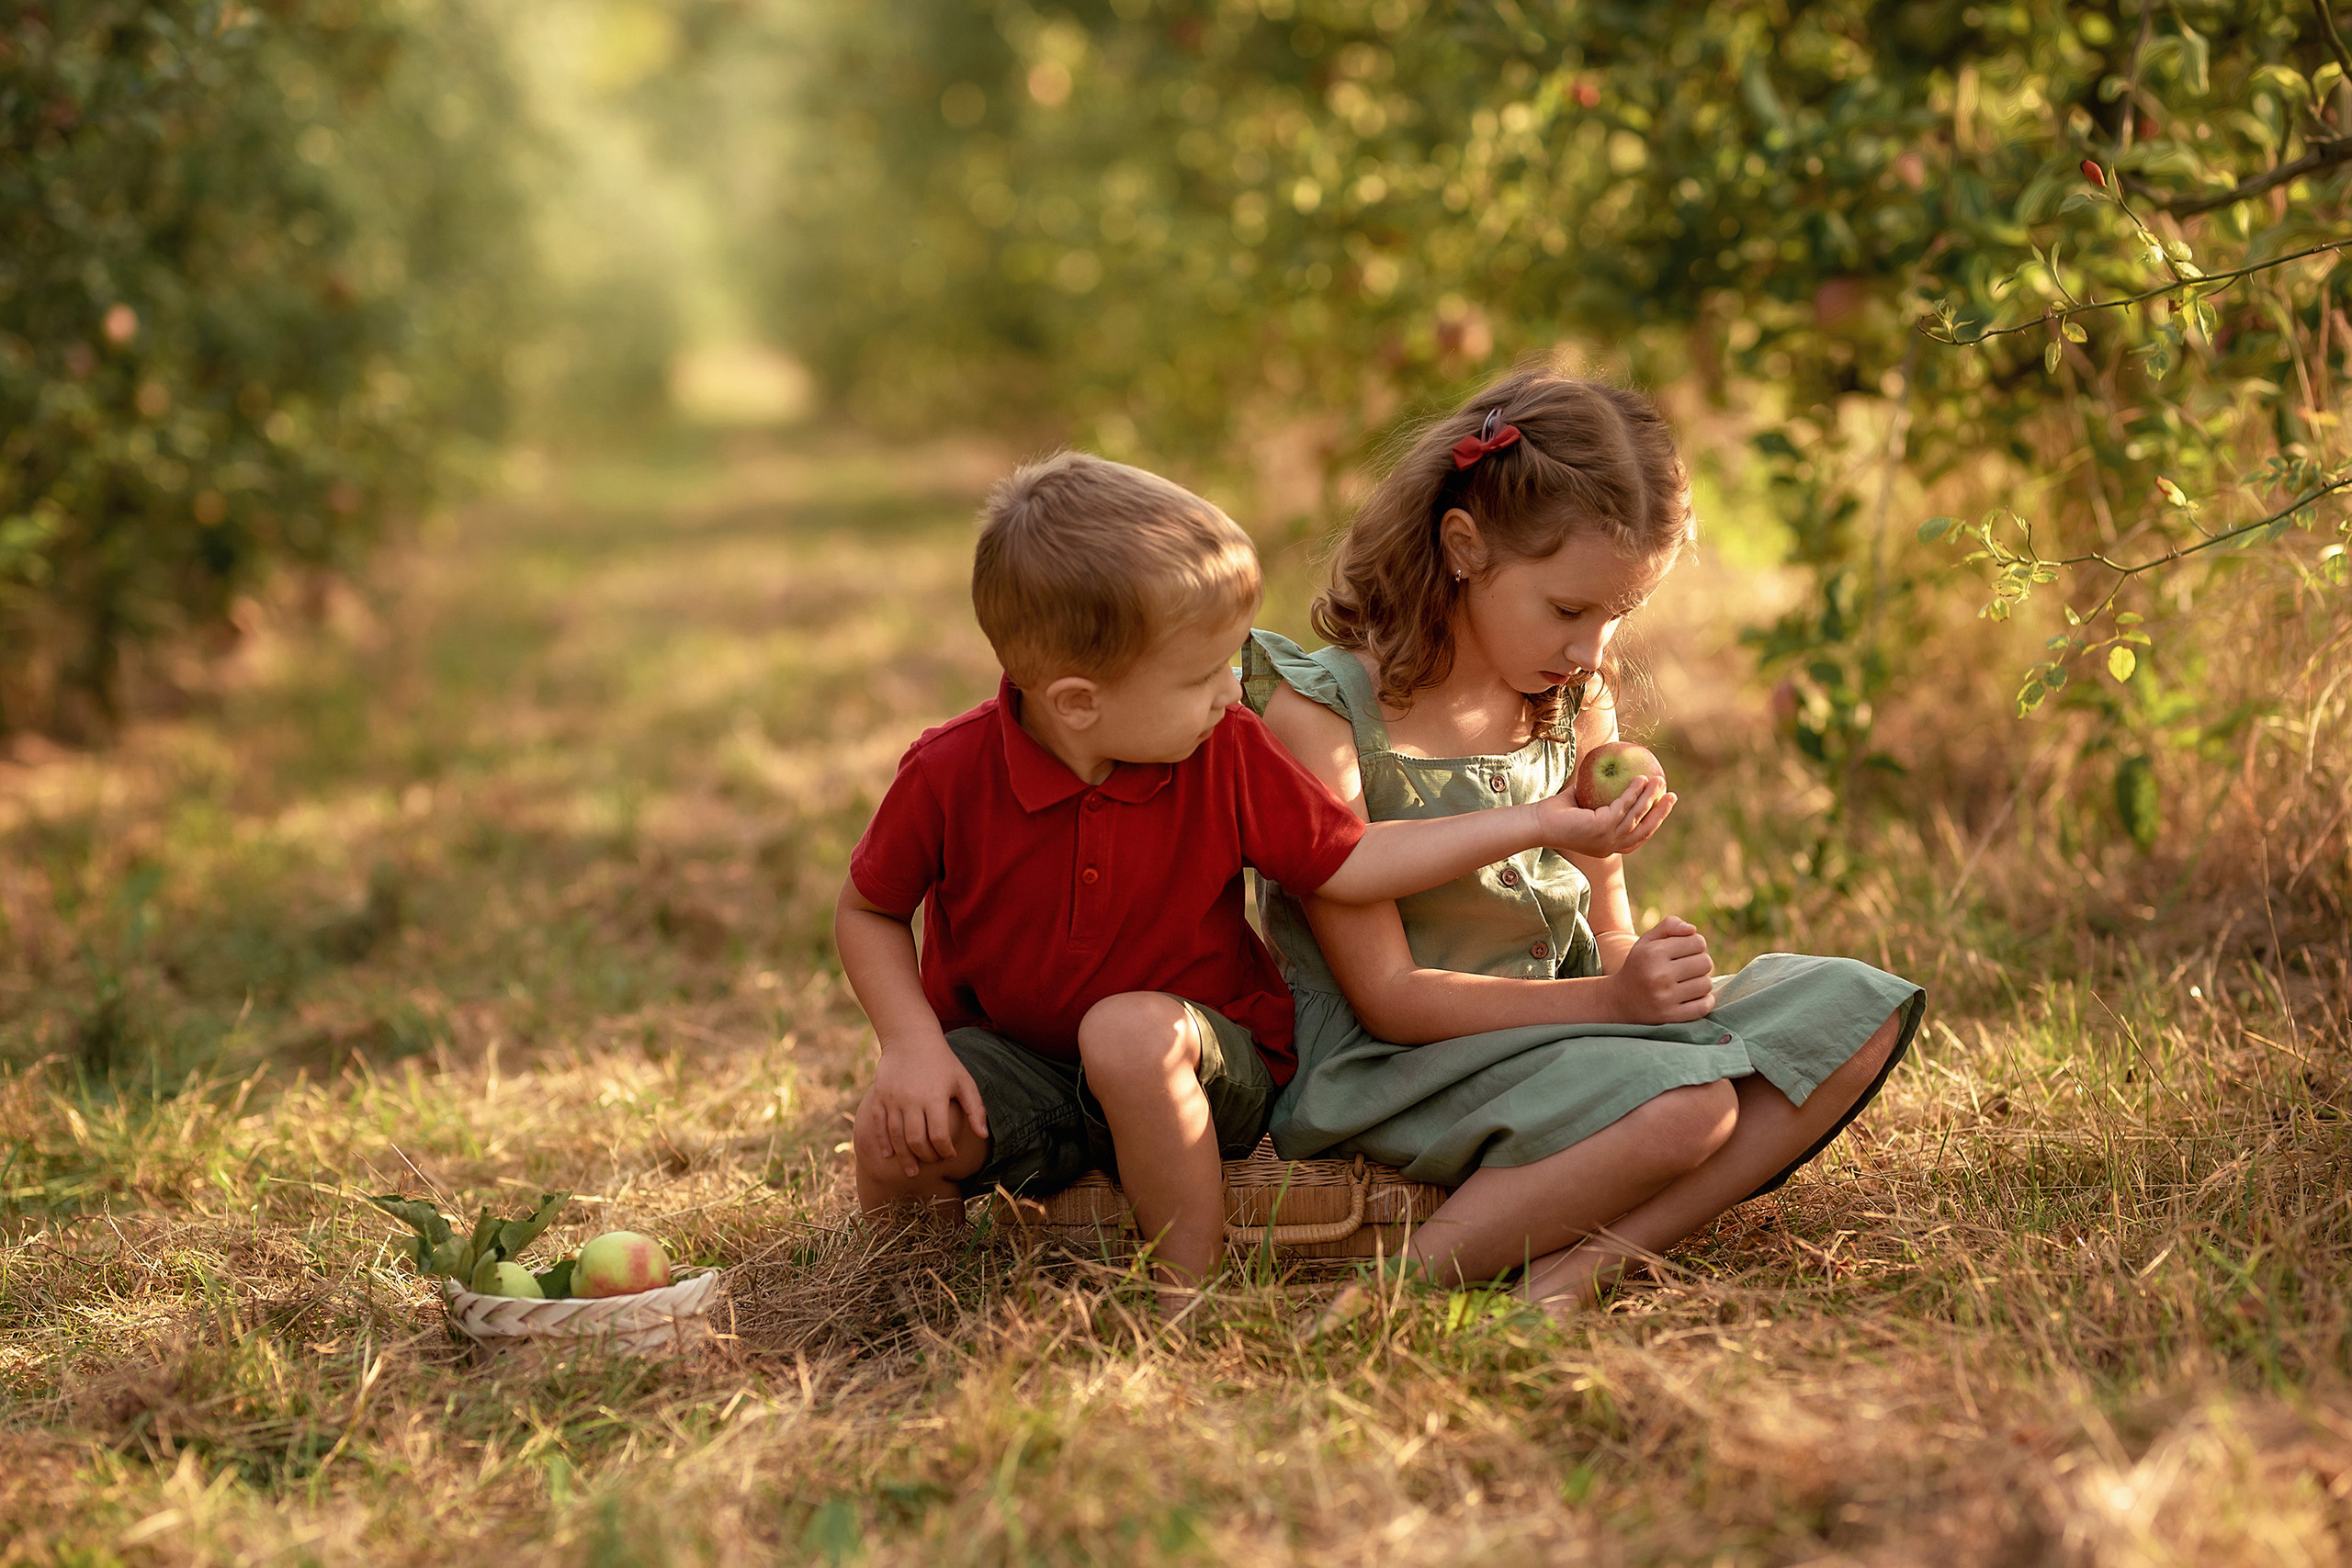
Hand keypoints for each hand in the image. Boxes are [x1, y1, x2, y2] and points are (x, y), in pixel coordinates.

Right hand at [866, 1037, 989, 1177]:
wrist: (910, 1039)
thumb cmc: (943, 1063)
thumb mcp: (964, 1081)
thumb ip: (975, 1109)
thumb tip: (983, 1136)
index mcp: (935, 1097)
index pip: (939, 1135)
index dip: (945, 1151)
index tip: (950, 1155)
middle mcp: (912, 1100)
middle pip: (916, 1140)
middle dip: (925, 1157)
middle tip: (932, 1163)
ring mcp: (893, 1099)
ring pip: (896, 1136)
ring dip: (904, 1157)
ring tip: (912, 1171)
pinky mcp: (879, 1097)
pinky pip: (878, 1125)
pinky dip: (883, 1142)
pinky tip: (889, 1155)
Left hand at [1530, 775, 1675, 857]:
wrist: (1537, 822)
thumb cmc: (1557, 813)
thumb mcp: (1585, 804)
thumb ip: (1601, 794)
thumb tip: (1617, 772)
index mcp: (1607, 847)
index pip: (1637, 838)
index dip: (1653, 823)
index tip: (1664, 806)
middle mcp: (1609, 848)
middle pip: (1644, 830)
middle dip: (1661, 813)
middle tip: (1672, 795)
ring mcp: (1606, 840)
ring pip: (1636, 817)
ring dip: (1651, 798)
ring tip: (1659, 780)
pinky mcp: (1600, 829)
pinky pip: (1622, 806)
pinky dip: (1633, 792)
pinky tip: (1640, 779)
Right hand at [1606, 915, 1714, 1022]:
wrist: (1618, 1002)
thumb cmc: (1639, 966)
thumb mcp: (1647, 941)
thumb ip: (1669, 926)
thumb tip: (1692, 930)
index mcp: (1653, 952)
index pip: (1697, 942)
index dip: (1695, 945)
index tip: (1684, 953)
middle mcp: (1658, 975)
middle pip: (1705, 962)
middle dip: (1699, 963)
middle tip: (1686, 969)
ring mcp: (1665, 998)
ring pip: (1706, 984)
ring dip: (1700, 983)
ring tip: (1686, 984)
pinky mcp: (1670, 1017)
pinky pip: (1704, 1006)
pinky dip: (1705, 1001)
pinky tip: (1692, 997)